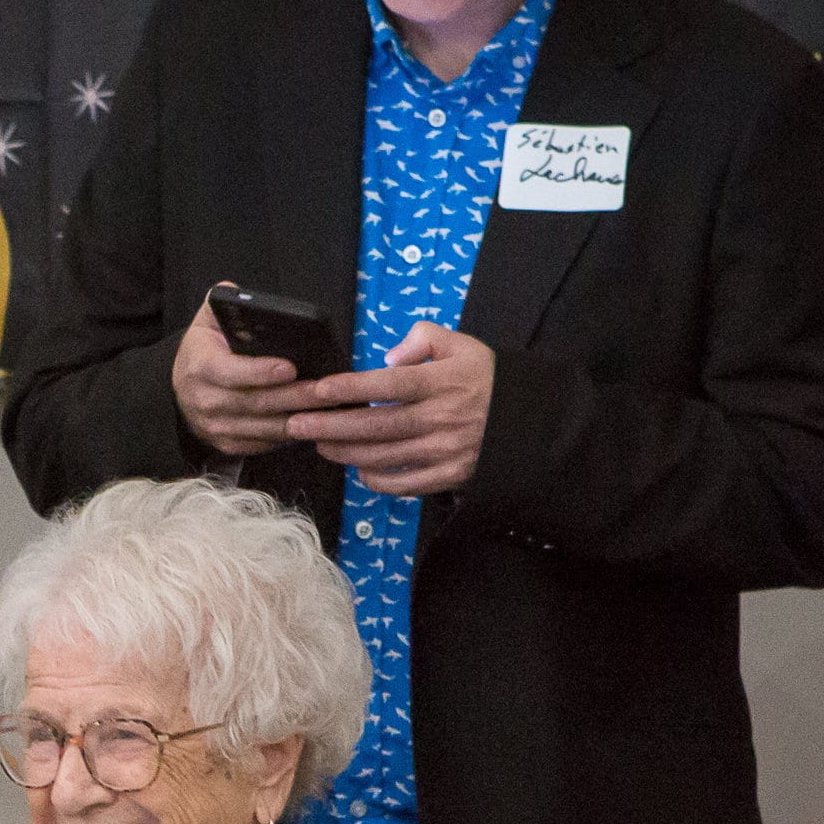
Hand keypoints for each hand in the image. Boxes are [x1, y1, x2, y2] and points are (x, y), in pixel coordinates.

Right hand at [170, 293, 352, 458]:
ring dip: (299, 421)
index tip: (290, 368)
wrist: (181, 390)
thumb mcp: (206, 322)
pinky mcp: (227, 445)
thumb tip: (239, 292)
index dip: (261, 372)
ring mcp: (216, 427)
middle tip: (329, 390)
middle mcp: (205, 401)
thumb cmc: (202, 351)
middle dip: (295, 397)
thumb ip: (223, 303)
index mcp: (200, 366)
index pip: (231, 372)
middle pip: (256, 402)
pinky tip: (313, 425)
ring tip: (330, 410)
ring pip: (263, 428)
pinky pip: (263, 444)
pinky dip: (289, 437)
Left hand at [285, 321, 494, 495]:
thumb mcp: (462, 344)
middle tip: (296, 424)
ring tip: (318, 443)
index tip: (319, 390)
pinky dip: (377, 480)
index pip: (389, 385)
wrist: (526, 419)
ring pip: (383, 457)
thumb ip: (424, 339)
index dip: (351, 388)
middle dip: (331, 426)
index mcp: (442, 382)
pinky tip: (357, 469)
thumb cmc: (486, 379)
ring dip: (345, 452)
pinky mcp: (448, 476)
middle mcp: (441, 418)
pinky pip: (404, 484)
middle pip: (376, 426)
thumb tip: (390, 358)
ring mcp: (444, 451)